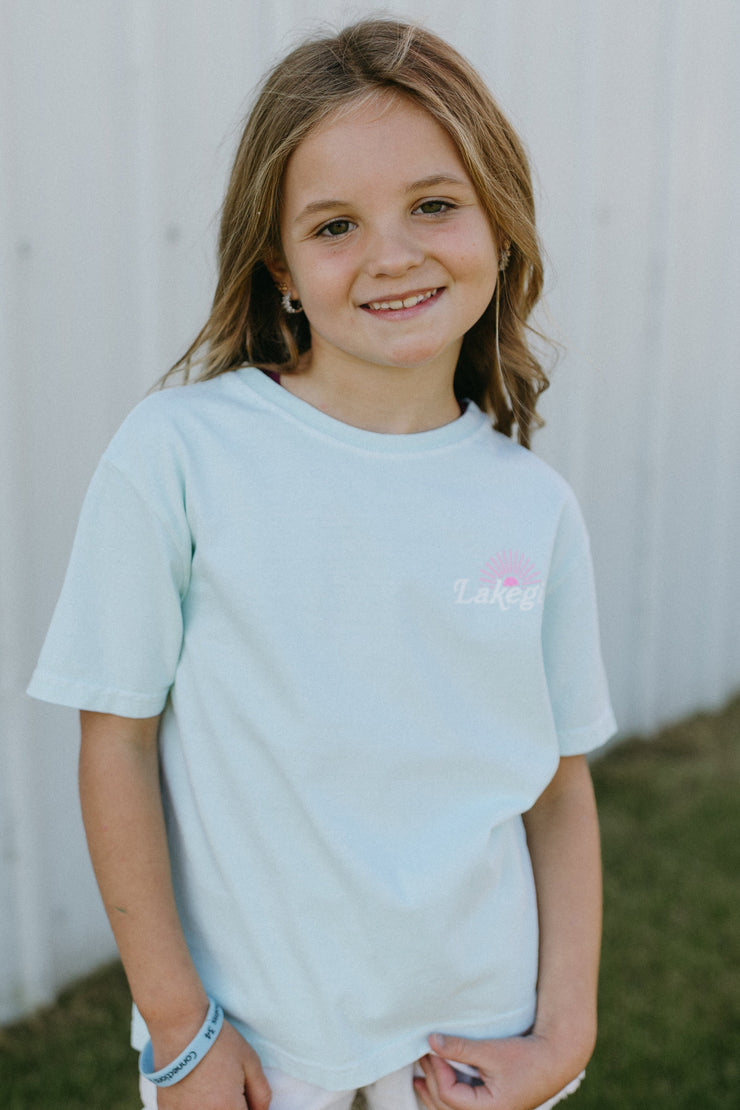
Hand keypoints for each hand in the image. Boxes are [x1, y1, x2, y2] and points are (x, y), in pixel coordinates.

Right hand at [156, 1020, 270, 1109]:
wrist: (179, 1029)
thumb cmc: (217, 1042)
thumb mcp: (249, 1061)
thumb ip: (261, 1093)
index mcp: (228, 1108)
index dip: (248, 1107)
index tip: (244, 1095)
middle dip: (231, 1106)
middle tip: (225, 1087)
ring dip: (211, 1105)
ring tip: (209, 1087)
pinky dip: (192, 1106)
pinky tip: (192, 1091)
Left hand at [414, 1031, 580, 1109]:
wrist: (554, 1060)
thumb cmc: (527, 1056)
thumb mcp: (491, 1050)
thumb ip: (460, 1048)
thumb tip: (431, 1041)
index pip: (449, 1095)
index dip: (436, 1070)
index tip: (431, 1046)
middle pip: (446, 1107)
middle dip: (430, 1080)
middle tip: (422, 1055)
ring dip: (433, 1094)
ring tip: (418, 1079)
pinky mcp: (490, 1107)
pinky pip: (461, 1107)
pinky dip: (446, 1096)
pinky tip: (434, 1086)